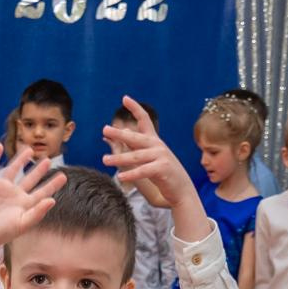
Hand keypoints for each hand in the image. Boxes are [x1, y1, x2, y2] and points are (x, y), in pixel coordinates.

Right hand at [0, 143, 67, 251]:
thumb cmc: (2, 232)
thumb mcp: (23, 224)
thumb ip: (38, 212)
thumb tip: (52, 200)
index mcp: (25, 204)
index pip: (42, 192)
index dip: (53, 184)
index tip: (63, 176)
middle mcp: (15, 194)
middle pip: (30, 178)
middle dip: (39, 170)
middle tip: (49, 159)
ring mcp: (1, 188)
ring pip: (13, 170)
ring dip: (20, 159)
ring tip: (29, 149)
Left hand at [102, 95, 195, 211]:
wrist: (182, 190)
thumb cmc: (164, 174)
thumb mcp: (149, 157)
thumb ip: (136, 145)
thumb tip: (124, 131)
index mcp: (154, 141)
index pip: (145, 120)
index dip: (135, 108)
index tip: (125, 98)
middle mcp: (158, 146)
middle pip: (136, 138)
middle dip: (120, 134)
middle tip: (105, 128)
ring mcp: (161, 156)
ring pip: (136, 156)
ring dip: (119, 158)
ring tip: (105, 160)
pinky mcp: (163, 169)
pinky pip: (143, 171)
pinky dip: (131, 174)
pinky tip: (120, 177)